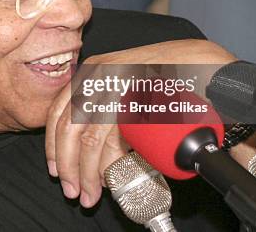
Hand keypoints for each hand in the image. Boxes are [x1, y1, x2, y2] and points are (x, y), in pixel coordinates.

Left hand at [45, 39, 236, 207]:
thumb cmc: (164, 77)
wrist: (202, 63)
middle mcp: (99, 76)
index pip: (57, 111)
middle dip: (68, 165)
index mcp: (91, 71)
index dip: (53, 145)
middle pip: (70, 127)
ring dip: (89, 172)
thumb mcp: (123, 83)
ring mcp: (118, 86)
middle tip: (72, 190)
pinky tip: (113, 176)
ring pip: (91, 138)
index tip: (55, 168)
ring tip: (91, 193)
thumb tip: (86, 150)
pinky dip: (112, 164)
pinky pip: (117, 139)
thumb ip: (102, 105)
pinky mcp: (138, 99)